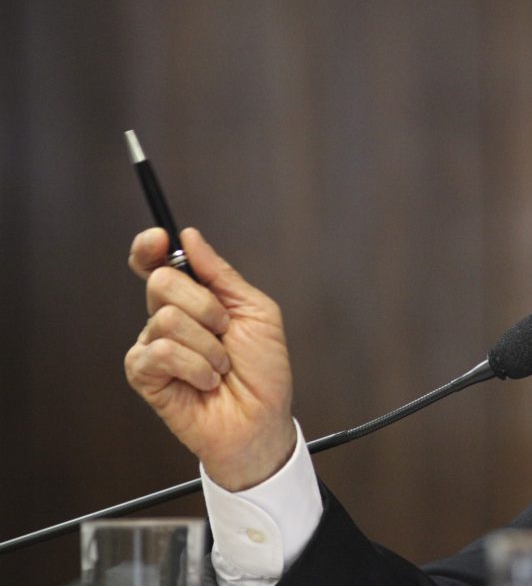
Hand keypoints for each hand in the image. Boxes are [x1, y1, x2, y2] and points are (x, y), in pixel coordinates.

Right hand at [124, 227, 296, 490]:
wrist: (262, 419)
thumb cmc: (263, 370)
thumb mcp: (256, 312)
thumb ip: (222, 274)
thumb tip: (190, 237)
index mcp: (194, 298)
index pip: (157, 263)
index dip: (150, 247)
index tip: (161, 240)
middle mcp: (168, 317)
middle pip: (161, 282)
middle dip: (205, 306)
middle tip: (224, 331)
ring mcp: (153, 346)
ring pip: (166, 318)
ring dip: (208, 345)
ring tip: (221, 366)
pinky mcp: (144, 375)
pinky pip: (160, 352)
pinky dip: (195, 367)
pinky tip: (206, 382)